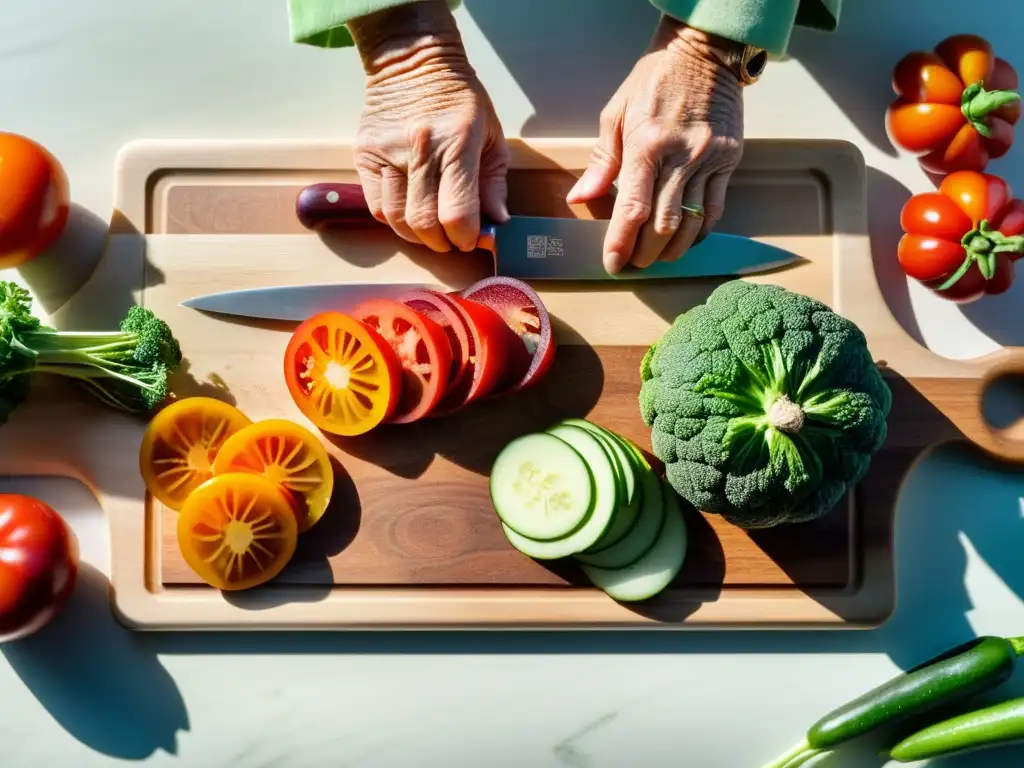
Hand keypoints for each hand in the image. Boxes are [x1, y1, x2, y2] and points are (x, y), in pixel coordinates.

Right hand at [349, 1, 507, 252]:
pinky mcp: (364, 154)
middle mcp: (419, 148)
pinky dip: (394, 219)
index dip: (466, 237)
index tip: (471, 239)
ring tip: (431, 228)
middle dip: (442, 242)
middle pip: (424, 222)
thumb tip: (497, 224)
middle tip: (451, 238)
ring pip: (397, 219)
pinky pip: (376, 207)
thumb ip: (495, 184)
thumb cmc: (461, 100)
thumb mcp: (492, 136)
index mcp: (457, 143)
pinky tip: (409, 211)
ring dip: (417, 235)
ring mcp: (387, 152)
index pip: (457, 212)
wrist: (413, 59)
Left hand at [566, 17, 744, 272]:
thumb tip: (580, 197)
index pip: (633, 207)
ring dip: (672, 249)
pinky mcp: (729, 161)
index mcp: (646, 143)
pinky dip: (698, 231)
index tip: (612, 262)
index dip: (621, 242)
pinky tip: (684, 238)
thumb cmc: (654, 80)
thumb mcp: (617, 113)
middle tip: (633, 262)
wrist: (705, 53)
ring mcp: (709, 159)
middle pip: (663, 224)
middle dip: (645, 252)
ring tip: (657, 256)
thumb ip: (601, 160)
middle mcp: (681, 155)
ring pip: (691, 222)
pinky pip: (715, 210)